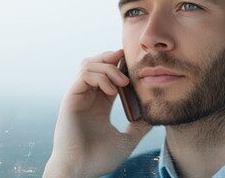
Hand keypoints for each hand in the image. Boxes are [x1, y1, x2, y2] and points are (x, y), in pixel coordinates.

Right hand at [44, 50, 152, 177]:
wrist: (80, 170)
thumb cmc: (98, 159)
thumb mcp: (126, 141)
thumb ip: (139, 127)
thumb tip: (154, 117)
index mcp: (99, 104)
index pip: (110, 75)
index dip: (122, 66)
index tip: (139, 69)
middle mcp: (87, 97)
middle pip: (96, 63)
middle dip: (113, 58)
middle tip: (130, 65)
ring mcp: (78, 96)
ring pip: (89, 64)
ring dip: (108, 67)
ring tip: (123, 82)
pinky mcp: (70, 98)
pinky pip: (84, 75)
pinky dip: (99, 76)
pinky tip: (111, 91)